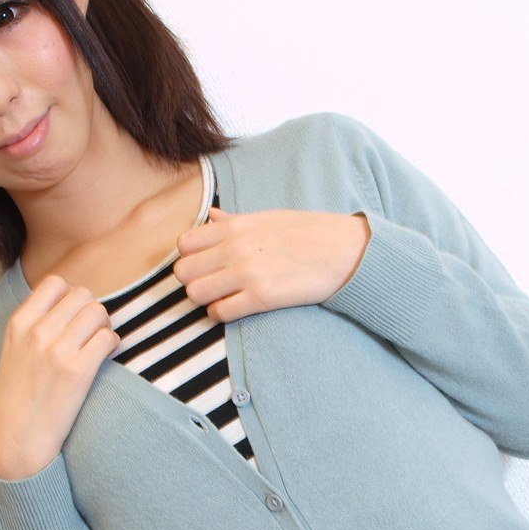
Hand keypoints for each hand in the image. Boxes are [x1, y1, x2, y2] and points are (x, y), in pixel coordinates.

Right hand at [0, 276, 119, 480]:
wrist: (16, 438)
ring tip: (97, 345)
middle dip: (92, 311)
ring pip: (98, 312)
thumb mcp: (14, 351)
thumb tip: (70, 304)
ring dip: (104, 326)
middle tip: (91, 333)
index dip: (72, 296)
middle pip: (83, 295)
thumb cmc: (17, 397)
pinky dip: (113, 344)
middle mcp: (37, 331)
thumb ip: (35, 325)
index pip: (56, 283)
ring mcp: (57, 350)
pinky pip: (108, 338)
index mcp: (19, 323)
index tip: (74, 316)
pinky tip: (104, 357)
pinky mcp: (78, 371)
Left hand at [172, 207, 370, 322]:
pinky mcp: (261, 297)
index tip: (205, 265)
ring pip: (195, 294)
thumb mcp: (268, 217)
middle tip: (212, 285)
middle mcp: (235, 248)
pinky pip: (219, 312)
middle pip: (183, 272)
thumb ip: (234, 220)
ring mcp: (247, 273)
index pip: (184, 244)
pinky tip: (236, 307)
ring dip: (205, 300)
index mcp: (235, 227)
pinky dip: (222, 313)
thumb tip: (211, 216)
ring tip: (222, 298)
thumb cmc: (309, 232)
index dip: (190, 258)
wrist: (344, 250)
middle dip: (193, 281)